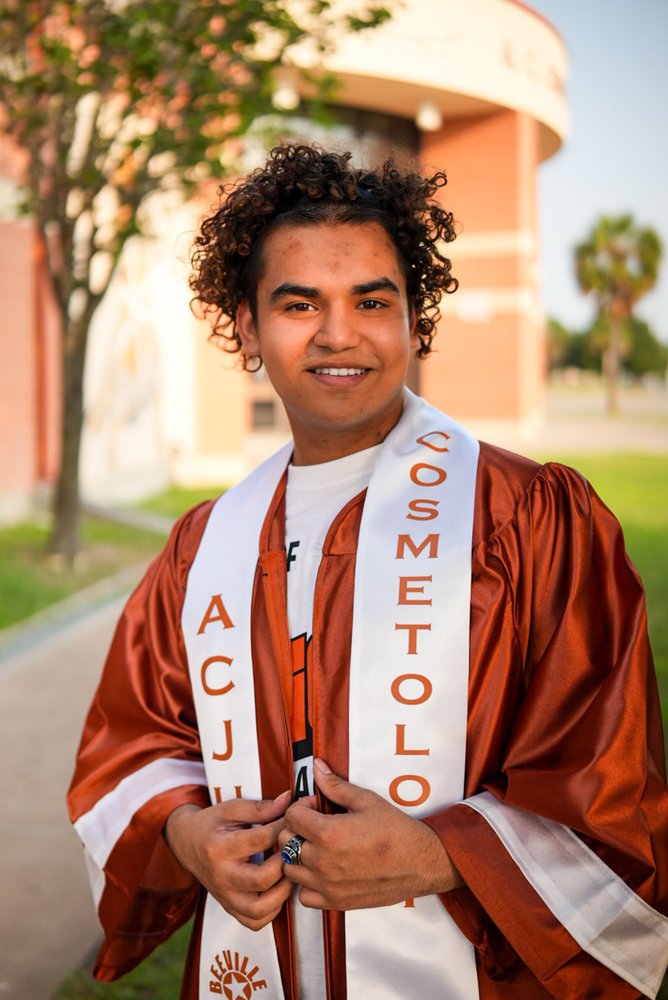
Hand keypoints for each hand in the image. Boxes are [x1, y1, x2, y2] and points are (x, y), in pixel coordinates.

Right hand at [164, 791, 292, 929]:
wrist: (187, 844)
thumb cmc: (213, 824)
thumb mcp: (232, 808)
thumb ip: (261, 807)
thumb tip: (289, 800)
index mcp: (220, 847)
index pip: (260, 840)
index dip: (283, 828)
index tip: (293, 821)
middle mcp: (221, 876)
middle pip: (262, 878)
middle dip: (285, 863)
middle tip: (293, 851)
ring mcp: (224, 896)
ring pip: (260, 909)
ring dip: (282, 892)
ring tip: (288, 872)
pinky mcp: (229, 908)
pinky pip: (255, 922)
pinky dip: (272, 910)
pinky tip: (277, 889)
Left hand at [278, 759, 462, 910]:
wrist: (420, 862)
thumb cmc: (397, 831)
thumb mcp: (366, 801)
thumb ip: (336, 786)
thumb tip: (317, 768)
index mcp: (329, 834)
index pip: (291, 816)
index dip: (302, 806)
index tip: (316, 807)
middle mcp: (323, 862)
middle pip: (285, 841)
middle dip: (296, 828)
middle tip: (316, 824)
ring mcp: (328, 885)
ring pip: (290, 869)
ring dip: (299, 855)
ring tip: (318, 846)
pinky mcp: (336, 902)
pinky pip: (304, 896)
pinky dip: (307, 883)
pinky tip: (322, 870)